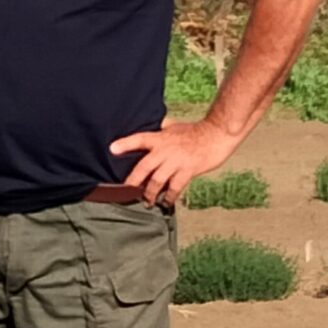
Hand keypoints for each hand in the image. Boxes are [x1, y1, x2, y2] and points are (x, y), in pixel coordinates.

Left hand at [108, 116, 243, 206]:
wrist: (216, 134)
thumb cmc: (195, 131)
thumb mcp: (174, 126)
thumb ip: (162, 128)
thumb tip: (153, 125)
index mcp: (160, 138)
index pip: (139, 139)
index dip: (125, 144)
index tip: (112, 149)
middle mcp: (165, 150)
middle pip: (144, 167)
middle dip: (133, 181)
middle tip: (126, 191)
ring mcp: (176, 161)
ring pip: (157, 180)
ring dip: (149, 193)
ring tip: (146, 201)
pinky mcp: (188, 170)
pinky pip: (175, 187)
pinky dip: (169, 197)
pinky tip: (166, 202)